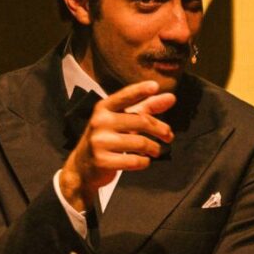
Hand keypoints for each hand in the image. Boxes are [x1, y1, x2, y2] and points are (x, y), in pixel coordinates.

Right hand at [60, 80, 175, 210]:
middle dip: (160, 129)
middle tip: (169, 136)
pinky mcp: (102, 161)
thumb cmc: (107, 138)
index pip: (125, 96)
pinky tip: (144, 161)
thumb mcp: (122, 120)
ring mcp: (99, 142)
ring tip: (157, 150)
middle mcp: (100, 121)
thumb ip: (146, 108)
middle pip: (141, 121)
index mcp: (104, 108)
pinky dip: (144, 162)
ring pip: (140, 142)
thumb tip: (171, 97)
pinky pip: (134, 161)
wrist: (82, 167)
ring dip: (154, 148)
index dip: (140, 90)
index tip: (155, 86)